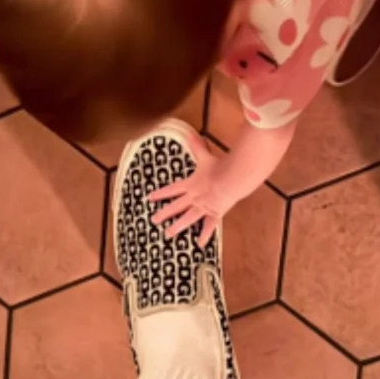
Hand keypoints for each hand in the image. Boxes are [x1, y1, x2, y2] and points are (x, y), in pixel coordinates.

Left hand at [147, 133, 237, 247]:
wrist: (230, 179)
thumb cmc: (218, 167)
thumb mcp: (205, 155)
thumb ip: (197, 146)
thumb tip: (190, 134)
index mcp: (190, 184)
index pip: (172, 189)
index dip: (160, 194)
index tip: (150, 198)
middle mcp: (193, 197)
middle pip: (176, 206)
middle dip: (164, 213)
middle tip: (154, 220)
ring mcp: (203, 207)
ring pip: (187, 219)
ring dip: (177, 227)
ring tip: (168, 234)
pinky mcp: (214, 213)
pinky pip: (208, 226)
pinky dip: (204, 235)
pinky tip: (199, 244)